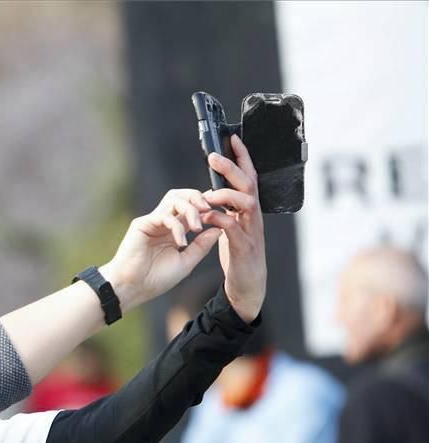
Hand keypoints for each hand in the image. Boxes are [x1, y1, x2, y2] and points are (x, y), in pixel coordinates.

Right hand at [101, 189, 222, 311]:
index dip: (207, 205)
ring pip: (174, 198)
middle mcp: (163, 222)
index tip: (222, 210)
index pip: (192, 208)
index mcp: (173, 230)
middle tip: (211, 209)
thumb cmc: (155, 279)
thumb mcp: (186, 263)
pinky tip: (181, 242)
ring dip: (190, 208)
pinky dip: (176, 227)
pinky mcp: (141, 224)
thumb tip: (218, 229)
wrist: (132, 289)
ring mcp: (152, 221)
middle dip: (199, 197)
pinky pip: (164, 216)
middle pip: (182, 195)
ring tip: (198, 226)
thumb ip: (201, 246)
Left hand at [202, 134, 265, 322]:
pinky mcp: (244, 246)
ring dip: (226, 194)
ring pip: (246, 202)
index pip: (248, 177)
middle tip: (214, 156)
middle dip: (232, 168)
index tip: (232, 139)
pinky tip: (207, 218)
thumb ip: (226, 210)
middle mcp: (254, 216)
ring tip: (209, 194)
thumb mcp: (231, 228)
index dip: (242, 157)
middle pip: (248, 184)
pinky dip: (219, 220)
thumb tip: (212, 193)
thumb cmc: (239, 255)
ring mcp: (252, 230)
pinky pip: (233, 228)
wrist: (248, 285)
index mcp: (249, 210)